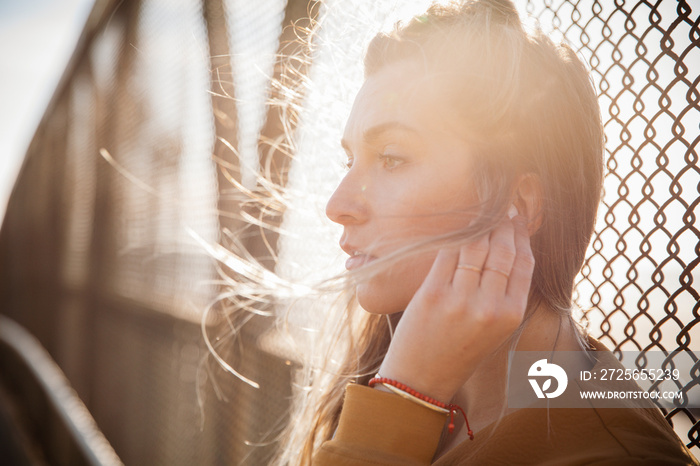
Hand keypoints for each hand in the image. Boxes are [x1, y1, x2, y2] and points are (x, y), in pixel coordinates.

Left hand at [377, 214, 534, 402]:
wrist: (421, 378)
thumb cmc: (458, 351)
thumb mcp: (494, 330)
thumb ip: (504, 295)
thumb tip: (509, 250)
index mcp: (511, 315)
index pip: (524, 263)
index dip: (521, 236)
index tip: (518, 220)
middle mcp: (490, 306)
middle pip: (502, 250)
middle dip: (503, 224)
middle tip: (502, 209)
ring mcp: (460, 299)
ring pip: (476, 246)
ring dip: (481, 225)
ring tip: (483, 212)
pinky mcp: (433, 293)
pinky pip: (448, 253)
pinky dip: (454, 236)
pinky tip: (458, 225)